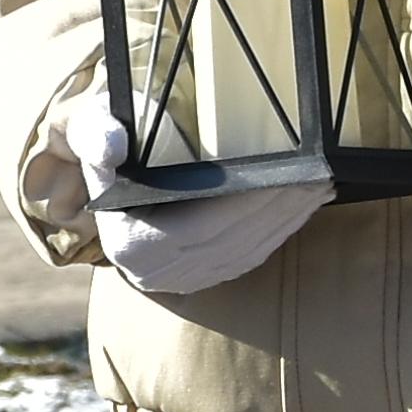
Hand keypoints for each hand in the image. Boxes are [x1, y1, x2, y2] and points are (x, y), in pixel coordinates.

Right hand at [62, 89, 329, 292]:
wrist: (102, 178)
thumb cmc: (105, 147)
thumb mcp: (90, 131)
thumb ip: (96, 136)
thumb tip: (111, 146)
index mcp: (130, 244)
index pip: (200, 228)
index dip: (246, 206)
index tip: (285, 176)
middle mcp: (154, 272)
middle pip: (232, 242)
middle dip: (280, 209)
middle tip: (320, 177)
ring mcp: (180, 280)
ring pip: (247, 253)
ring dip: (288, 221)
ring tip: (321, 188)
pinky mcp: (201, 278)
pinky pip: (248, 258)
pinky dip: (278, 232)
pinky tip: (302, 208)